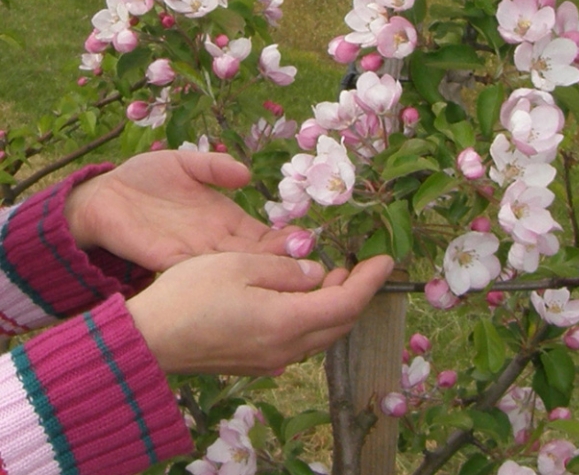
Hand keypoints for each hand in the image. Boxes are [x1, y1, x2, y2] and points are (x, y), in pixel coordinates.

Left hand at [65, 150, 294, 270]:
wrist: (105, 195)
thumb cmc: (147, 176)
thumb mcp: (186, 162)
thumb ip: (215, 167)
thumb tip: (247, 174)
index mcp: (224, 217)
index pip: (262, 234)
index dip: (284, 238)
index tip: (306, 240)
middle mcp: (214, 239)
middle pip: (254, 256)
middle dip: (280, 261)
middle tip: (308, 264)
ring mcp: (193, 252)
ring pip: (232, 268)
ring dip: (257, 273)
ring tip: (285, 275)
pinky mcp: (168, 259)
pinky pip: (198, 271)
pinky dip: (220, 278)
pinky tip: (242, 281)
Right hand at [125, 253, 393, 374]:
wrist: (148, 340)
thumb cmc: (190, 294)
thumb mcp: (240, 265)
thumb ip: (285, 269)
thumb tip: (315, 273)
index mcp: (287, 322)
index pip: (346, 302)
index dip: (371, 280)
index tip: (386, 259)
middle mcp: (286, 349)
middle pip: (338, 323)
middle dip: (354, 292)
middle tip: (355, 263)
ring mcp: (270, 360)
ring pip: (319, 335)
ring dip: (332, 305)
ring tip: (328, 274)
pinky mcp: (254, 363)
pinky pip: (298, 341)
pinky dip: (311, 318)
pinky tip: (298, 298)